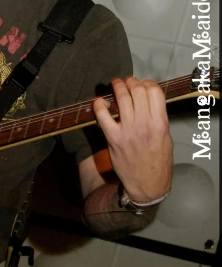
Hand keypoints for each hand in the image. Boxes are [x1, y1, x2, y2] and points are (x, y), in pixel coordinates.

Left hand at [93, 76, 172, 202]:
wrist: (146, 184)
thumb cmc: (158, 162)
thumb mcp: (166, 138)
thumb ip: (158, 118)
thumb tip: (149, 101)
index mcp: (160, 124)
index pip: (154, 92)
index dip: (148, 83)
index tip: (144, 84)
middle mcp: (144, 125)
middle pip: (137, 91)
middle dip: (132, 81)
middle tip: (128, 81)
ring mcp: (127, 131)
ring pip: (122, 98)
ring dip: (118, 86)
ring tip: (116, 84)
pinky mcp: (113, 138)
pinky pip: (103, 116)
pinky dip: (99, 105)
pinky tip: (100, 102)